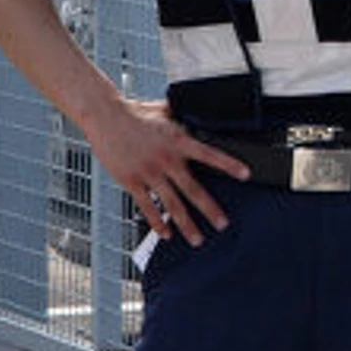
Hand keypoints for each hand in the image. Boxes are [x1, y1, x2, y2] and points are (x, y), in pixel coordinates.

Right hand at [85, 99, 249, 245]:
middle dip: (210, 210)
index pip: (209, 154)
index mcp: (178, 141)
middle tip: (222, 224)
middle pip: (193, 190)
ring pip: (172, 205)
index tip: (246, 175)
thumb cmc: (135, 113)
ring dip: (186, 224)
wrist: (105, 116)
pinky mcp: (131, 182)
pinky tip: (166, 234)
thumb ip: (183, 119)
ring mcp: (148, 172)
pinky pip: (147, 207)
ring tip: (197, 239)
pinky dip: (157, 223)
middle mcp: (166, 159)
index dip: (229, 164)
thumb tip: (200, 115)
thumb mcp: (165, 111)